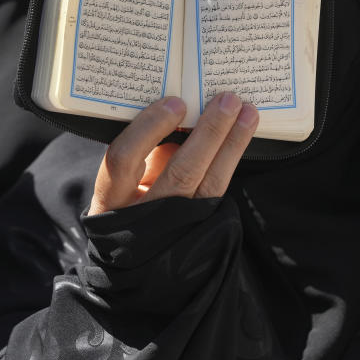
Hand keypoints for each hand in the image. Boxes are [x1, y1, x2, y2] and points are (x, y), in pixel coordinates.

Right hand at [88, 93, 258, 214]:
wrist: (136, 258)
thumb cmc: (125, 204)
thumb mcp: (122, 182)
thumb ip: (147, 153)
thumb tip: (183, 121)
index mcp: (111, 197)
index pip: (124, 159)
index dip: (150, 129)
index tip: (175, 103)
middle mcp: (142, 215)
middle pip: (180, 173)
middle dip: (208, 134)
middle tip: (228, 101)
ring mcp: (175, 227)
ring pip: (210, 186)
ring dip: (232, 145)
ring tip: (248, 115)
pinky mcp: (201, 228)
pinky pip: (219, 190)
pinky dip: (232, 159)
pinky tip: (243, 136)